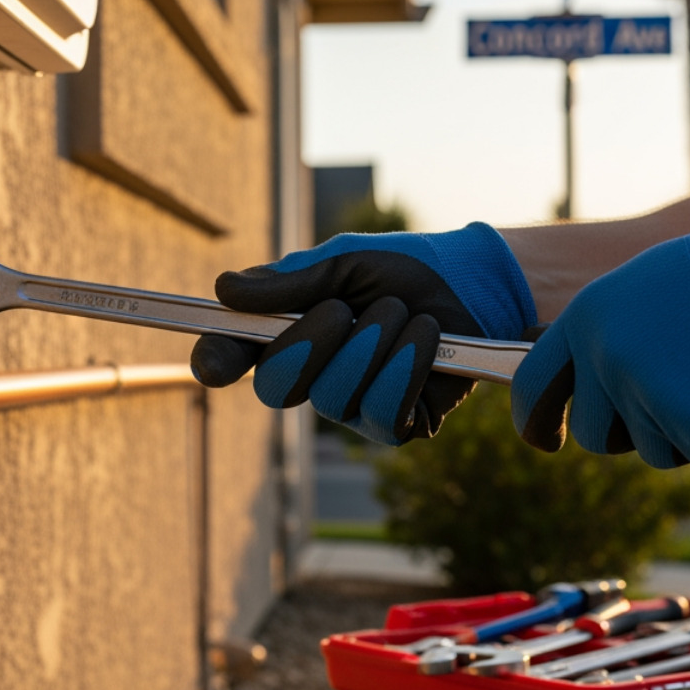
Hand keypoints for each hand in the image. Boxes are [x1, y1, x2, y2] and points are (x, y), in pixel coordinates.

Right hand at [191, 225, 535, 444]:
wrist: (474, 284)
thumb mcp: (344, 263)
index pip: (233, 357)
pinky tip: (426, 338)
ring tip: (402, 312)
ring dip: (372, 345)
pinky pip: (382, 414)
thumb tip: (225, 289)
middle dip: (307, 345)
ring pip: (334, 400)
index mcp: (287, 333)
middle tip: (341, 309)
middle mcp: (313, 377)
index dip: (216, 361)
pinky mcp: (399, 427)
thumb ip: (290, 283)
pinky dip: (405, 367)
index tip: (214, 361)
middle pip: (276, 389)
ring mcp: (353, 408)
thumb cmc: (402, 269)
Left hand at [510, 177, 689, 473]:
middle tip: (674, 407)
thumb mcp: (650, 287)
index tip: (545, 440)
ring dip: (689, 432)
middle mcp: (609, 359)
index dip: (534, 421)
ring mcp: (653, 396)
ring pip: (656, 452)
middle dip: (627, 434)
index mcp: (588, 318)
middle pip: (596, 436)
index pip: (533, 386)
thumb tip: (593, 393)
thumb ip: (611, 338)